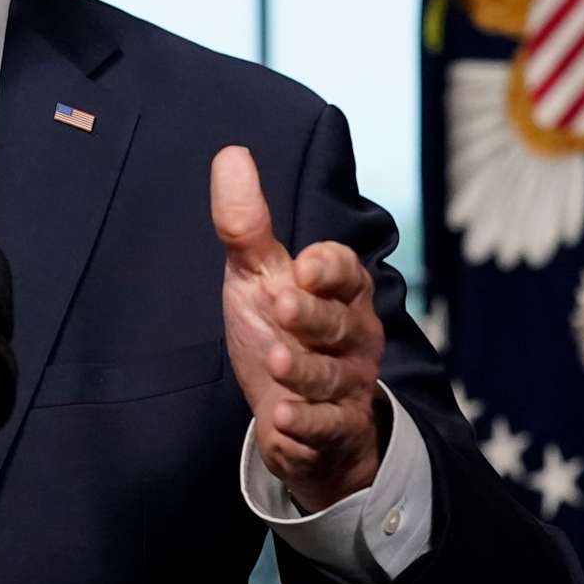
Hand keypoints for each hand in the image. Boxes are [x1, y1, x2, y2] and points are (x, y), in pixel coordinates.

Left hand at [211, 145, 388, 512]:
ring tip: (277, 362)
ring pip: (332, 377)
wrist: (292, 416)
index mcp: (339, 293)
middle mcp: (353, 336)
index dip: (327, 267)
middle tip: (282, 306)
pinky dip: (306, 425)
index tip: (302, 265)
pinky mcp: (335, 430)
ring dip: (305, 370)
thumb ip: (246, 225)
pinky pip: (327, 427)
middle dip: (312, 316)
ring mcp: (348, 386)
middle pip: (339, 324)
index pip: (345, 271)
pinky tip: (282, 420)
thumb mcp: (257, 278)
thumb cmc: (278, 331)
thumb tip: (230, 153)